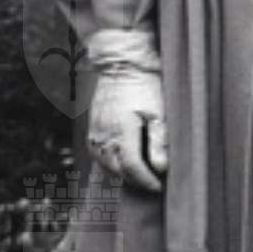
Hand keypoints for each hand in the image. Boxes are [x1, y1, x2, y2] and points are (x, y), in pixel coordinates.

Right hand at [88, 66, 166, 191]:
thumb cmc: (144, 85)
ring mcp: (94, 135)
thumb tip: (161, 168)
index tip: (159, 187)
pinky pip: (99, 156)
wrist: (120, 64)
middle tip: (153, 184)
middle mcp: (103, 138)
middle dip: (136, 181)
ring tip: (141, 176)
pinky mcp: (91, 131)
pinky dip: (111, 164)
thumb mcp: (158, 111)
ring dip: (123, 175)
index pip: (133, 170)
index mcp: (121, 133)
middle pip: (119, 172)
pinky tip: (122, 163)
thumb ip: (159, 141)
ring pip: (106, 167)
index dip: (147, 182)